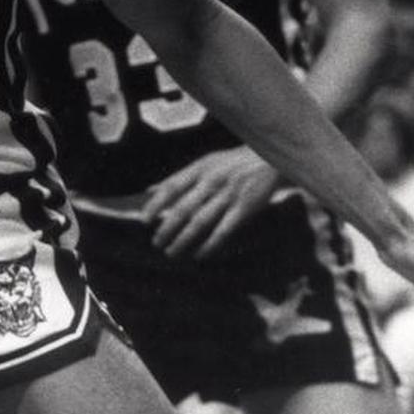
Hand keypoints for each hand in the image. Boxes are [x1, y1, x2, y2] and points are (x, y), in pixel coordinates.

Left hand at [143, 146, 277, 258]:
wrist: (270, 159)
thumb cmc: (232, 163)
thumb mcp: (204, 163)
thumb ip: (178, 178)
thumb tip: (150, 190)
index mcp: (199, 168)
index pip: (171, 187)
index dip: (155, 204)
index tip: (144, 220)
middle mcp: (211, 181)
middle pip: (183, 208)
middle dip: (167, 228)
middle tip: (156, 243)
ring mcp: (228, 195)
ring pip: (200, 222)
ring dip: (183, 239)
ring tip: (171, 252)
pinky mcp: (244, 209)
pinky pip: (224, 230)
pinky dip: (211, 244)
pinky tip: (200, 255)